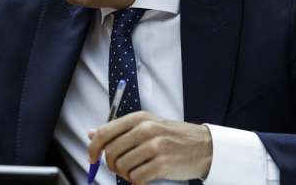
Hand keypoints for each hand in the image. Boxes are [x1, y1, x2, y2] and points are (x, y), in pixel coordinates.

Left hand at [88, 111, 212, 184]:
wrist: (204, 146)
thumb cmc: (172, 136)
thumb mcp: (146, 125)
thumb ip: (118, 130)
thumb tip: (91, 134)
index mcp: (138, 118)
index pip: (104, 132)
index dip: (93, 148)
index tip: (91, 158)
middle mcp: (145, 129)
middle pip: (110, 152)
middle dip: (110, 165)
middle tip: (118, 168)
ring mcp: (155, 146)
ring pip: (121, 166)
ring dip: (124, 174)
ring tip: (134, 171)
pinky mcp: (162, 164)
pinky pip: (136, 178)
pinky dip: (136, 181)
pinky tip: (143, 177)